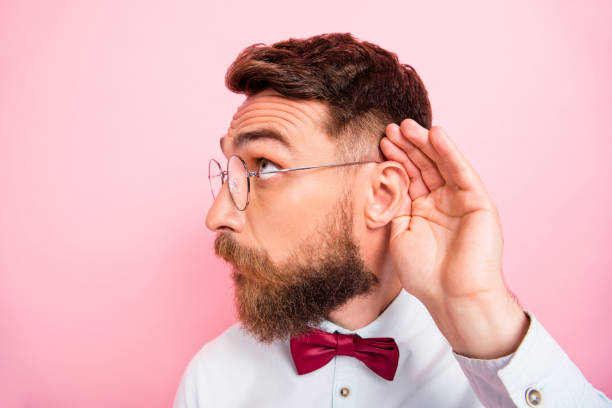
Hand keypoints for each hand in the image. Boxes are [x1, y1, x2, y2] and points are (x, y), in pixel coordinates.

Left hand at [380, 119, 527, 358]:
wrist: (452, 297)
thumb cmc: (426, 275)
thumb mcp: (400, 235)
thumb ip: (396, 207)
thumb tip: (386, 181)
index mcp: (424, 211)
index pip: (410, 177)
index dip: (397, 159)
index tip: (382, 142)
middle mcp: (443, 203)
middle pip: (424, 166)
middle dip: (408, 146)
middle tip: (392, 128)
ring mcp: (461, 201)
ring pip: (442, 164)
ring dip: (426, 144)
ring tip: (408, 126)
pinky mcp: (478, 202)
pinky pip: (462, 172)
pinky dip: (450, 152)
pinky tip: (436, 135)